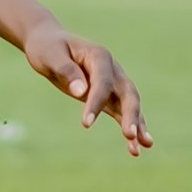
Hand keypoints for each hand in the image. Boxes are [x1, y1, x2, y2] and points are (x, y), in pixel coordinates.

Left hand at [23, 21, 150, 153]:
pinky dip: (129, 127)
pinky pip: (122, 113)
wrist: (49, 42)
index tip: (85, 124)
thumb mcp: (50, 55)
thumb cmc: (47, 47)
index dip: (95, 102)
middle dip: (131, 115)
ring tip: (144, 146)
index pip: (102, 81)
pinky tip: (135, 148)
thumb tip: (81, 92)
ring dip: (137, 125)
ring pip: (130, 105)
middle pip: (127, 93)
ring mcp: (113, 82)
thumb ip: (66, 71)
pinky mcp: (108, 95)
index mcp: (99, 56)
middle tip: (129, 135)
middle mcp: (112, 69)